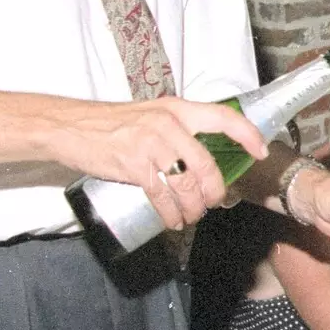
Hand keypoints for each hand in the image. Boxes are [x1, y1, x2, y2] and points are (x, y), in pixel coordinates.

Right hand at [54, 96, 267, 230]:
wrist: (69, 127)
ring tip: (190, 216)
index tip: (260, 152)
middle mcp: (169, 124)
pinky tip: (172, 220)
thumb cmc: (112, 123)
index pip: (224, 117)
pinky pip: (162, 195)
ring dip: (193, 208)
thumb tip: (202, 156)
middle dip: (214, 192)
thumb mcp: (151, 115)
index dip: (247, 135)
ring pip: (186, 185)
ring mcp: (151, 144)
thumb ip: (177, 129)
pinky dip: (170, 213)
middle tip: (212, 203)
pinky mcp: (134, 164)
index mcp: (178, 109)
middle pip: (207, 166)